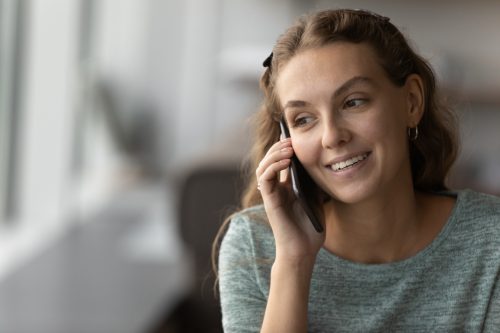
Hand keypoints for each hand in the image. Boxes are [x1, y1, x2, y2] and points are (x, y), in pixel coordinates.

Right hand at [256, 138, 324, 261]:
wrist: (304, 250)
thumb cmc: (311, 228)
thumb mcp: (317, 198)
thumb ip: (313, 182)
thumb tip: (321, 161)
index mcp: (285, 188)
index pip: (280, 162)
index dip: (283, 148)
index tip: (293, 137)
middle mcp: (276, 189)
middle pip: (269, 161)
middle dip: (279, 147)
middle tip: (291, 140)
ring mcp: (271, 195)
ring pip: (263, 167)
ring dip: (275, 154)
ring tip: (289, 148)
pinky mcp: (269, 201)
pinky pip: (265, 179)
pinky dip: (273, 167)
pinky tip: (286, 162)